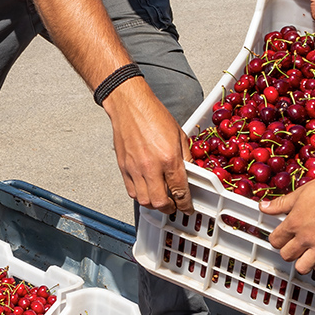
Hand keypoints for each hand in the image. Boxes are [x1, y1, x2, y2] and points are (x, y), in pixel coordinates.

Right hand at [104, 77, 192, 213]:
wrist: (130, 106)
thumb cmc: (153, 116)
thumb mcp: (178, 135)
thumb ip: (185, 157)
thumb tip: (190, 173)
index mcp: (168, 158)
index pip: (179, 190)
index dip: (185, 204)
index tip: (187, 207)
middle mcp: (151, 167)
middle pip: (160, 202)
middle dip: (170, 208)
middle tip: (174, 206)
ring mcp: (135, 169)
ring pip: (144, 201)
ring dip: (154, 205)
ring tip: (160, 200)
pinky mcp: (123, 168)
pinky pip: (131, 192)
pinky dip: (140, 196)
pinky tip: (146, 191)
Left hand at [259, 169, 314, 273]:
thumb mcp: (300, 193)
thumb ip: (281, 204)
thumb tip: (263, 207)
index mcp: (294, 223)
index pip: (275, 241)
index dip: (277, 239)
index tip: (282, 237)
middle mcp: (306, 238)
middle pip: (286, 256)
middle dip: (288, 251)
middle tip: (294, 245)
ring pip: (303, 267)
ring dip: (302, 262)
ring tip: (307, 254)